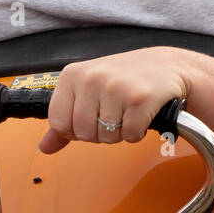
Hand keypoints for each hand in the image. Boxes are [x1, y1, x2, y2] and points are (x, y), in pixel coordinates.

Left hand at [39, 47, 192, 153]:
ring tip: (129, 112)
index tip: (91, 117)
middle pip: (83, 133)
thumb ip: (65, 118)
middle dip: (100, 133)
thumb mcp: (89, 89)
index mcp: (73, 74)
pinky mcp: (140, 98)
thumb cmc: (128, 76)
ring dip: (121, 133)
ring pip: (107, 136)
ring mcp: (116, 87)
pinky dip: (138, 132)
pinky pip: (130, 135)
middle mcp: (92, 78)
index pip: (58, 122)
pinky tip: (142, 114)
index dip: (75, 128)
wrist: (169, 65)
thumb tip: (44, 147)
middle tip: (115, 115)